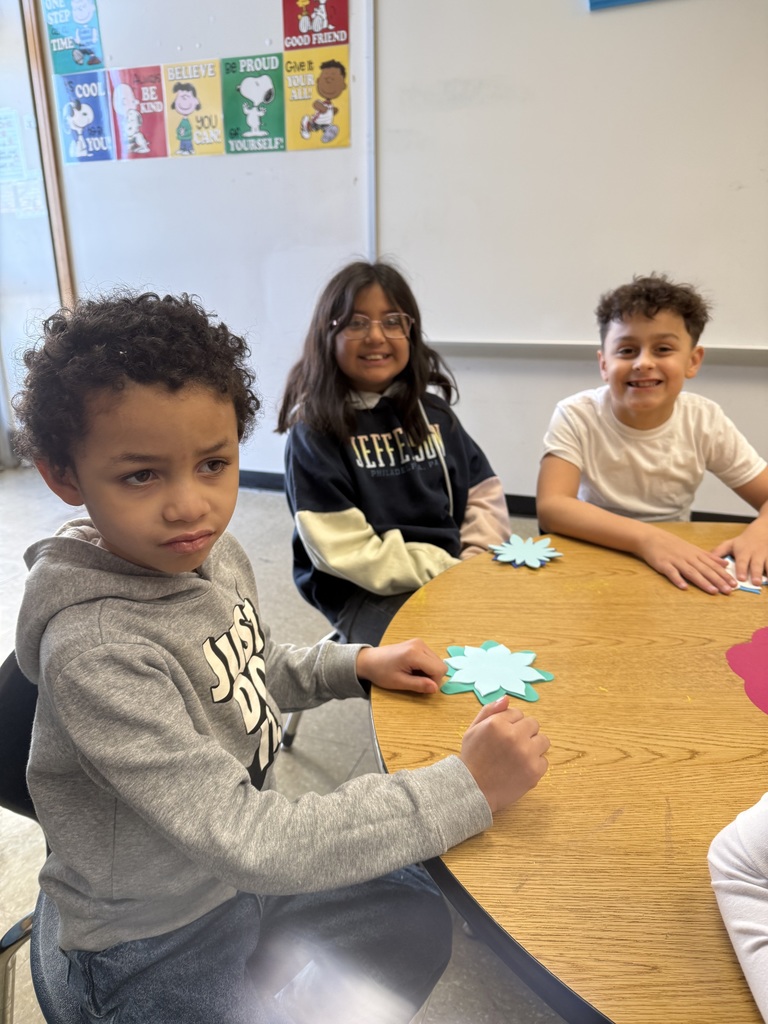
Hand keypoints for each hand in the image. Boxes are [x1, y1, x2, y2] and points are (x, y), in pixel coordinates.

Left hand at [356, 639, 444, 693]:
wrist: (370, 660)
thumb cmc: (381, 672)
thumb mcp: (399, 682)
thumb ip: (419, 685)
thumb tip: (435, 688)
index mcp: (414, 653)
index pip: (439, 669)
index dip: (434, 682)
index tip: (421, 687)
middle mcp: (420, 645)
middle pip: (440, 665)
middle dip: (432, 677)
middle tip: (416, 681)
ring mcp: (419, 642)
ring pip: (437, 661)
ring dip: (429, 672)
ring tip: (413, 674)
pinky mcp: (418, 643)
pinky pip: (431, 658)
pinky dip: (426, 666)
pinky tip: (414, 669)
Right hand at [460, 696, 549, 812]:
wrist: (473, 789)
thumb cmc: (472, 759)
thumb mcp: (473, 730)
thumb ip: (489, 711)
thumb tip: (507, 698)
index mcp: (497, 723)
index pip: (517, 713)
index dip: (510, 724)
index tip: (502, 736)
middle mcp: (513, 736)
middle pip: (533, 724)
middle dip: (524, 732)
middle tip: (511, 746)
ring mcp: (526, 753)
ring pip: (543, 740)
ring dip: (533, 746)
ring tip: (518, 757)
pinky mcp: (534, 770)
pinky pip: (544, 760)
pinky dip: (535, 765)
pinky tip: (520, 769)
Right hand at [636, 529, 736, 594]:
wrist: (652, 538)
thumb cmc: (673, 545)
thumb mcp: (693, 548)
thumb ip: (709, 557)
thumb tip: (725, 563)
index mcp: (696, 554)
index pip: (713, 565)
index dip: (724, 575)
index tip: (734, 584)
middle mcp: (688, 557)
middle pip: (705, 570)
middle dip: (718, 580)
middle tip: (728, 591)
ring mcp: (676, 560)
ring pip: (691, 572)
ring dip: (703, 582)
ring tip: (713, 591)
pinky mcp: (663, 564)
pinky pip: (671, 573)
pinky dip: (678, 579)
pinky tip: (684, 587)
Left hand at [711, 518, 767, 586]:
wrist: (764, 528)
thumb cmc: (745, 540)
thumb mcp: (731, 544)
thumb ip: (719, 552)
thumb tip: (705, 560)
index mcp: (743, 551)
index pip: (742, 561)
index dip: (741, 569)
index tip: (740, 578)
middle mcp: (756, 554)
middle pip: (756, 564)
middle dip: (755, 573)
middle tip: (755, 582)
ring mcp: (767, 555)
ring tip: (766, 582)